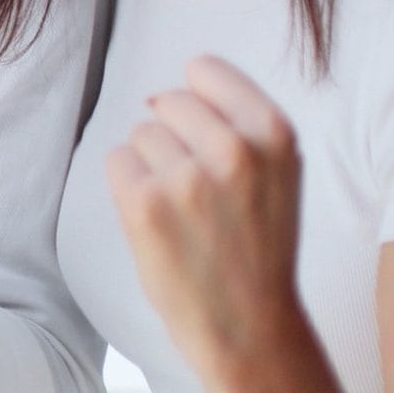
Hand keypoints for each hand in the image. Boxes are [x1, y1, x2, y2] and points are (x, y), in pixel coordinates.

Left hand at [105, 56, 333, 388]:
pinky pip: (117, 161)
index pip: (204, 69)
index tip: (205, 133)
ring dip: (152, 166)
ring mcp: (187, 177)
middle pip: (167, 101)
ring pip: (140, 134)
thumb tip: (162, 93)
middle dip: (173, 135)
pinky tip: (160, 221)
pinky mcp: (144, 203)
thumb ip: (236, 123)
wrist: (249, 324)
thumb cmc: (257, 243)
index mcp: (274, 134)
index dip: (196, 99)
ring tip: (185, 211)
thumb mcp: (277, 173)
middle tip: (199, 188)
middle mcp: (234, 150)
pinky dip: (128, 187)